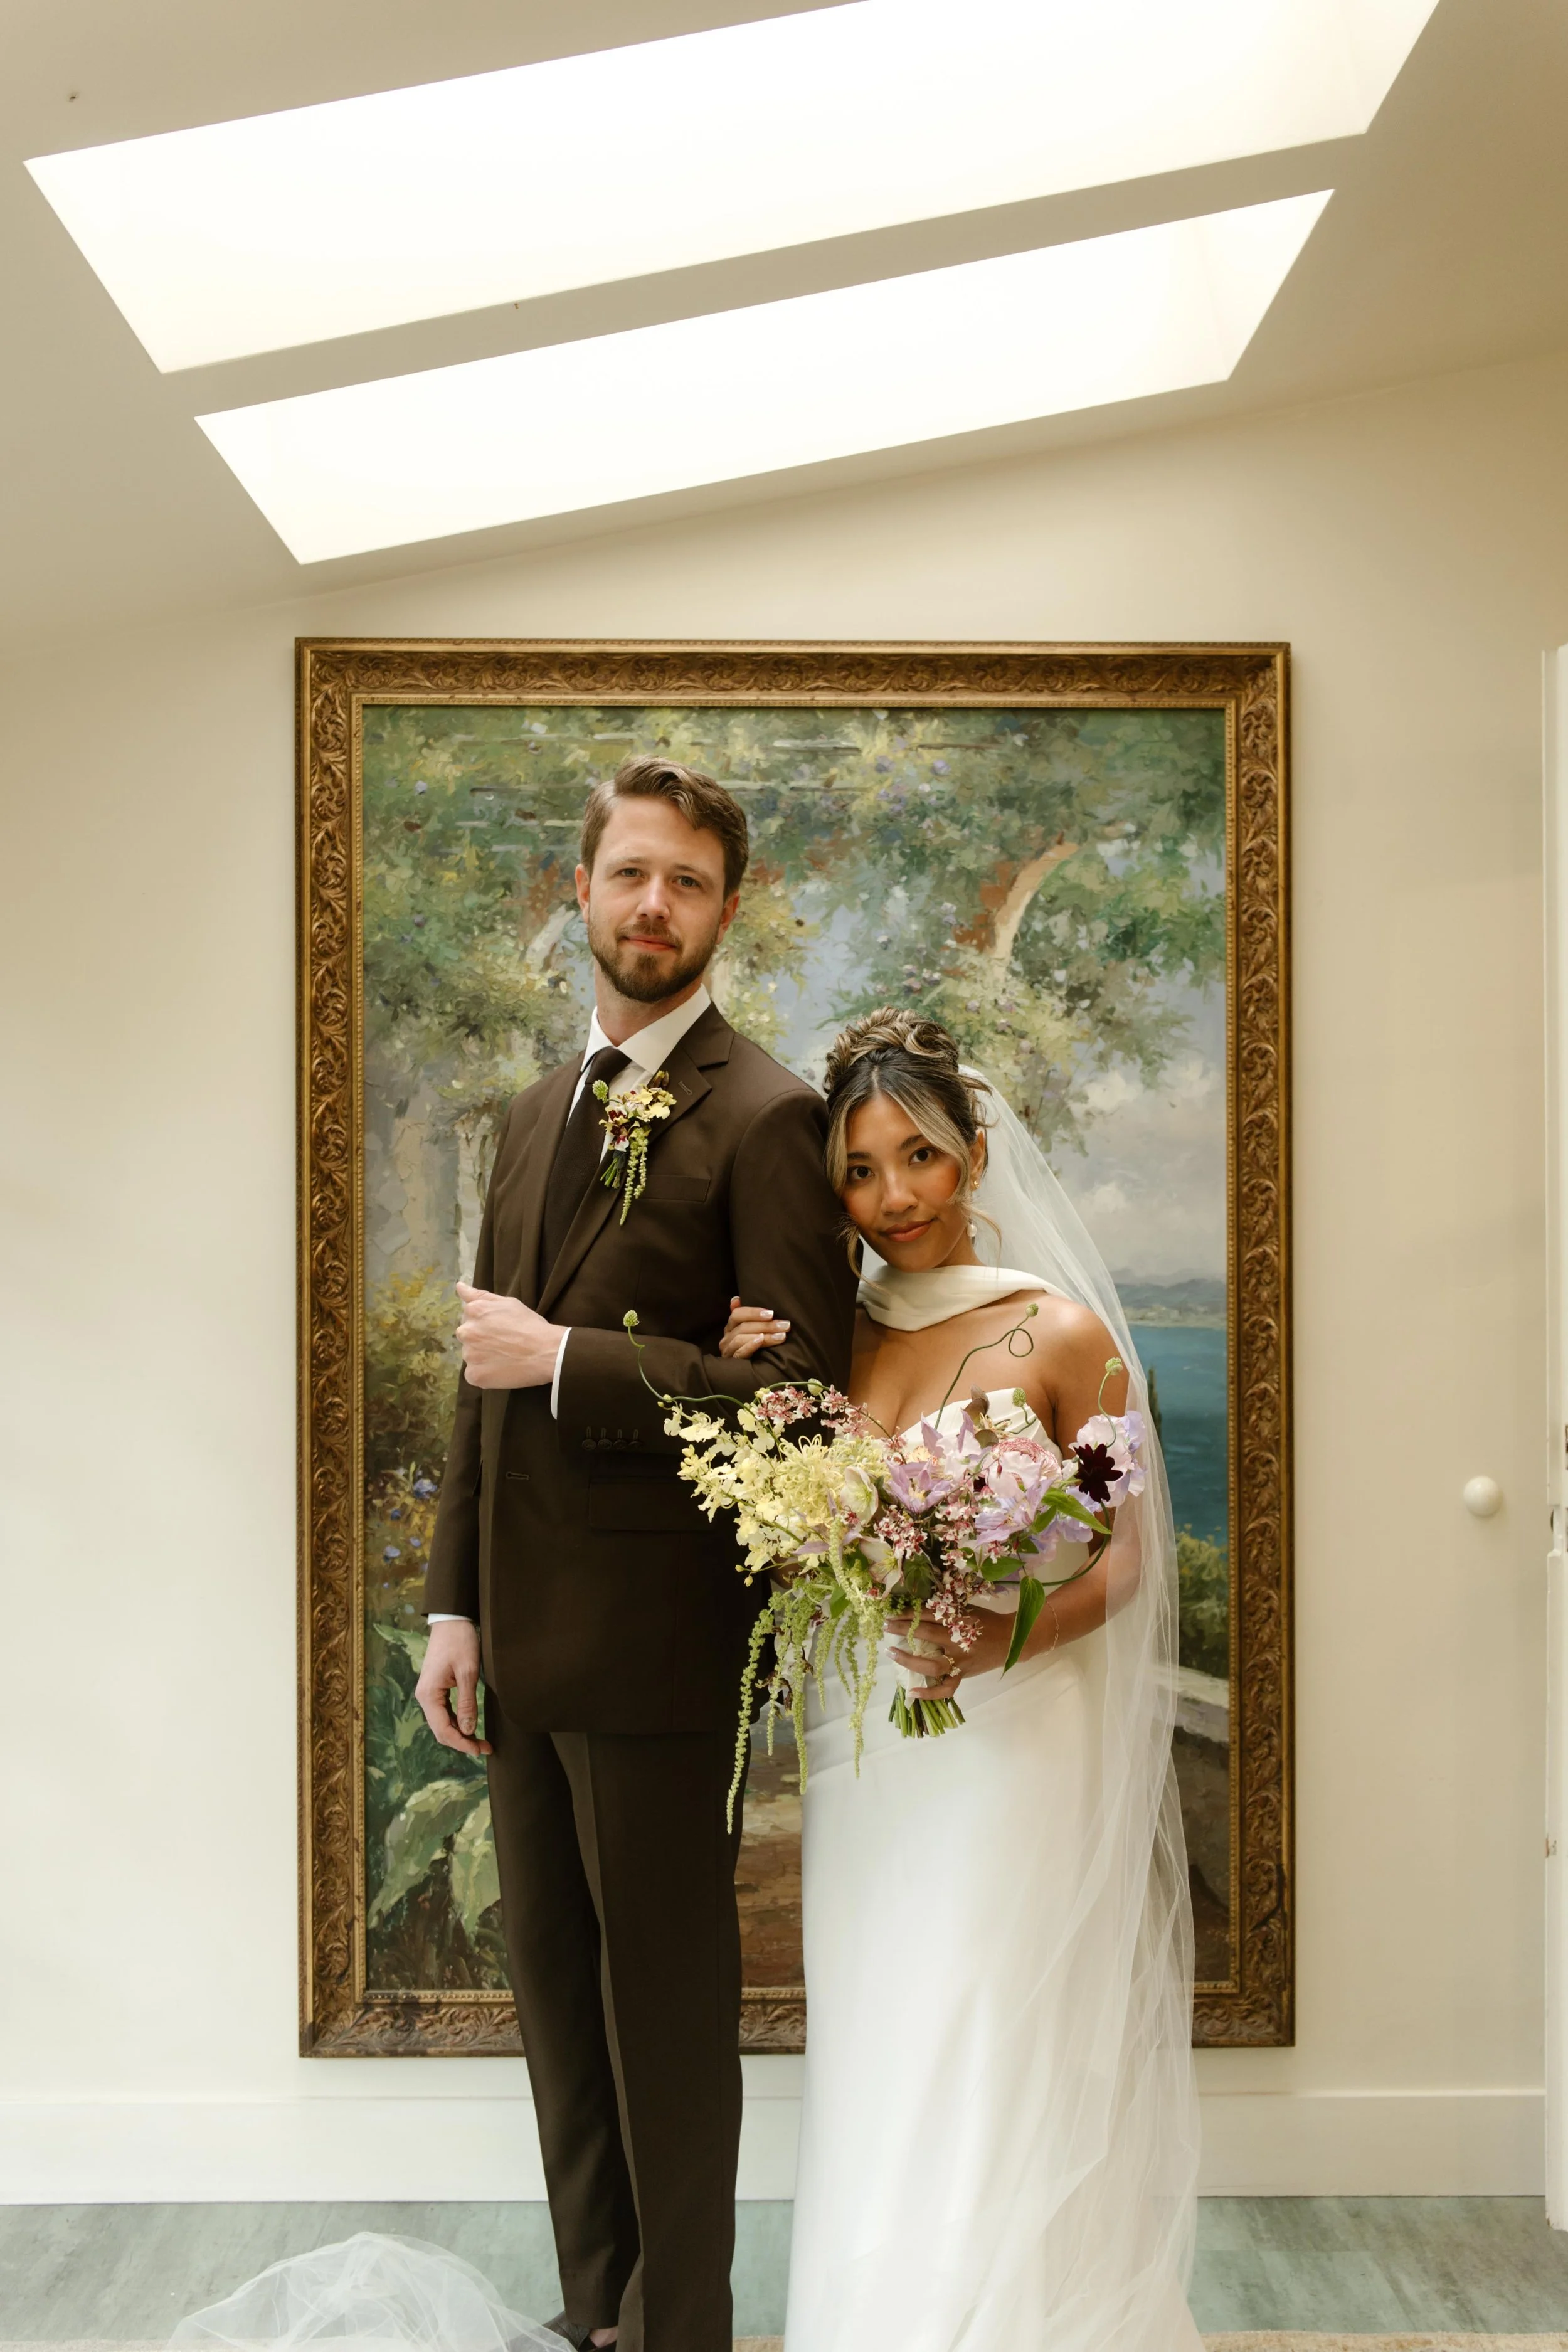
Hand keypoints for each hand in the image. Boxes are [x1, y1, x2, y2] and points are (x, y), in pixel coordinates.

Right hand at [414, 1619, 492, 1756]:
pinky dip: (457, 1722)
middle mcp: (424, 1697)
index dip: (461, 1743)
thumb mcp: (468, 1673)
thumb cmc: (460, 1642)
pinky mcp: (435, 1689)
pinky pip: (444, 1713)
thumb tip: (467, 1731)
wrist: (451, 1620)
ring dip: (460, 1734)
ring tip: (481, 1742)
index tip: (480, 1750)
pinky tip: (470, 1727)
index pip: (443, 1729)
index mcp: (429, 1695)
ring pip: (442, 1723)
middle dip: (462, 1742)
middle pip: (441, 1730)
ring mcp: (429, 1693)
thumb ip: (467, 1703)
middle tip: (485, 1748)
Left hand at [456, 1282, 565, 1388]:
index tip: (499, 1328)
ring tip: (503, 1356)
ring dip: (481, 1356)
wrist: (546, 1352)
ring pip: (470, 1355)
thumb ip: (480, 1295)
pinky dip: (483, 1373)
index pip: (468, 1316)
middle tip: (502, 1343)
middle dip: (479, 1338)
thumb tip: (459, 1286)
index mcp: (474, 1311)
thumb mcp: (507, 1303)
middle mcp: (467, 1332)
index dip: (484, 1322)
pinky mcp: (474, 1375)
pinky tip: (499, 1369)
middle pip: (466, 1335)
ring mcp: (469, 1355)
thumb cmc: (530, 1325)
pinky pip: (472, 1374)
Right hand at [720, 1294, 791, 1359]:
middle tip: (785, 1325)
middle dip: (766, 1325)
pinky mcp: (732, 1363)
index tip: (771, 1313)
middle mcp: (727, 1338)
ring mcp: (728, 1351)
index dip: (753, 1312)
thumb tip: (736, 1299)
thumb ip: (748, 1317)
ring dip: (764, 1335)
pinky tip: (761, 1340)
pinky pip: (739, 1352)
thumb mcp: (753, 1331)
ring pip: (741, 1338)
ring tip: (781, 1336)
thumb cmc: (755, 1349)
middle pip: (743, 1326)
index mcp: (730, 1327)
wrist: (747, 1376)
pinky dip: (750, 1345)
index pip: (737, 1314)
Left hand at [886, 1610, 1016, 1700]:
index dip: (908, 1614)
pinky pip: (946, 1688)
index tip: (892, 1613)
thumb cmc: (987, 1622)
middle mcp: (957, 1640)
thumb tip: (918, 1609)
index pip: (928, 1615)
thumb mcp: (967, 1609)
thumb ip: (946, 1610)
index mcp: (958, 1619)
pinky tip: (912, 1692)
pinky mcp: (963, 1674)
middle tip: (886, 1626)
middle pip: (925, 1634)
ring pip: (931, 1664)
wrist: (1011, 1639)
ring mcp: (960, 1660)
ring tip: (891, 1653)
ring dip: (908, 1659)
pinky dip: (929, 1693)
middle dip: (902, 1629)